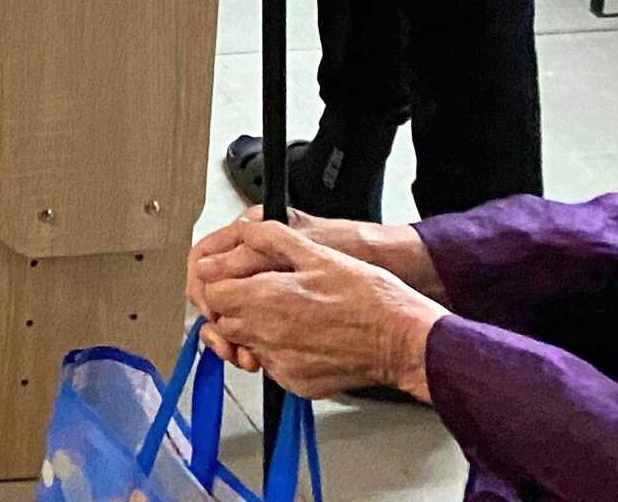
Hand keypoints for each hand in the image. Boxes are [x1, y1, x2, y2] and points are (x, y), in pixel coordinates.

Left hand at [192, 217, 443, 399]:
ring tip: (287, 313)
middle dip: (233, 307)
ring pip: (246, 345)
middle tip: (260, 293)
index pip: (212, 294)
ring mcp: (281, 364)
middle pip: (223, 321)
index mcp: (266, 299)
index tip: (234, 277)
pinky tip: (304, 335)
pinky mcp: (297, 383)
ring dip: (255, 330)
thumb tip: (242, 233)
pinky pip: (272, 366)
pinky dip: (279, 352)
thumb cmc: (369, 298)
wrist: (404, 341)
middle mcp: (267, 335)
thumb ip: (271, 238)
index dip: (220, 282)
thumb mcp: (318, 252)